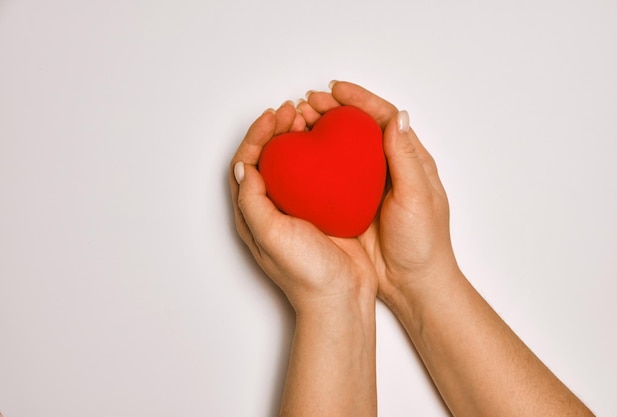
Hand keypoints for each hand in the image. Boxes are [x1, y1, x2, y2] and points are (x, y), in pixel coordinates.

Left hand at [229, 101, 377, 314]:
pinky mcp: (322, 211)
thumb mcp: (271, 236)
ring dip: (296, 139)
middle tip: (293, 111)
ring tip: (309, 120)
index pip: (247, 164)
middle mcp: (272, 209)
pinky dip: (320, 155)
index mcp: (253, 214)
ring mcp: (297, 209)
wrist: (341, 298)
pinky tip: (331, 145)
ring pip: (292, 164)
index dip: (257, 136)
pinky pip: (317, 176)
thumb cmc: (306, 273)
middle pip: (268, 159)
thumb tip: (243, 166)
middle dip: (276, 131)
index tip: (275, 116)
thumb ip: (253, 201)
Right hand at [301, 82, 459, 306]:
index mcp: (408, 159)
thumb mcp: (418, 197)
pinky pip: (329, 177)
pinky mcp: (350, 205)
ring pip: (340, 149)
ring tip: (299, 121)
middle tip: (308, 102)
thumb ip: (406, 158)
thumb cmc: (424, 242)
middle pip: (357, 128)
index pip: (383, 118)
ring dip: (321, 131)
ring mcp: (366, 186)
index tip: (336, 89)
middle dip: (334, 110)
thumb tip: (397, 116)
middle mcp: (385, 168)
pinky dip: (315, 163)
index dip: (360, 99)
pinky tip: (299, 157)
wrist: (413, 282)